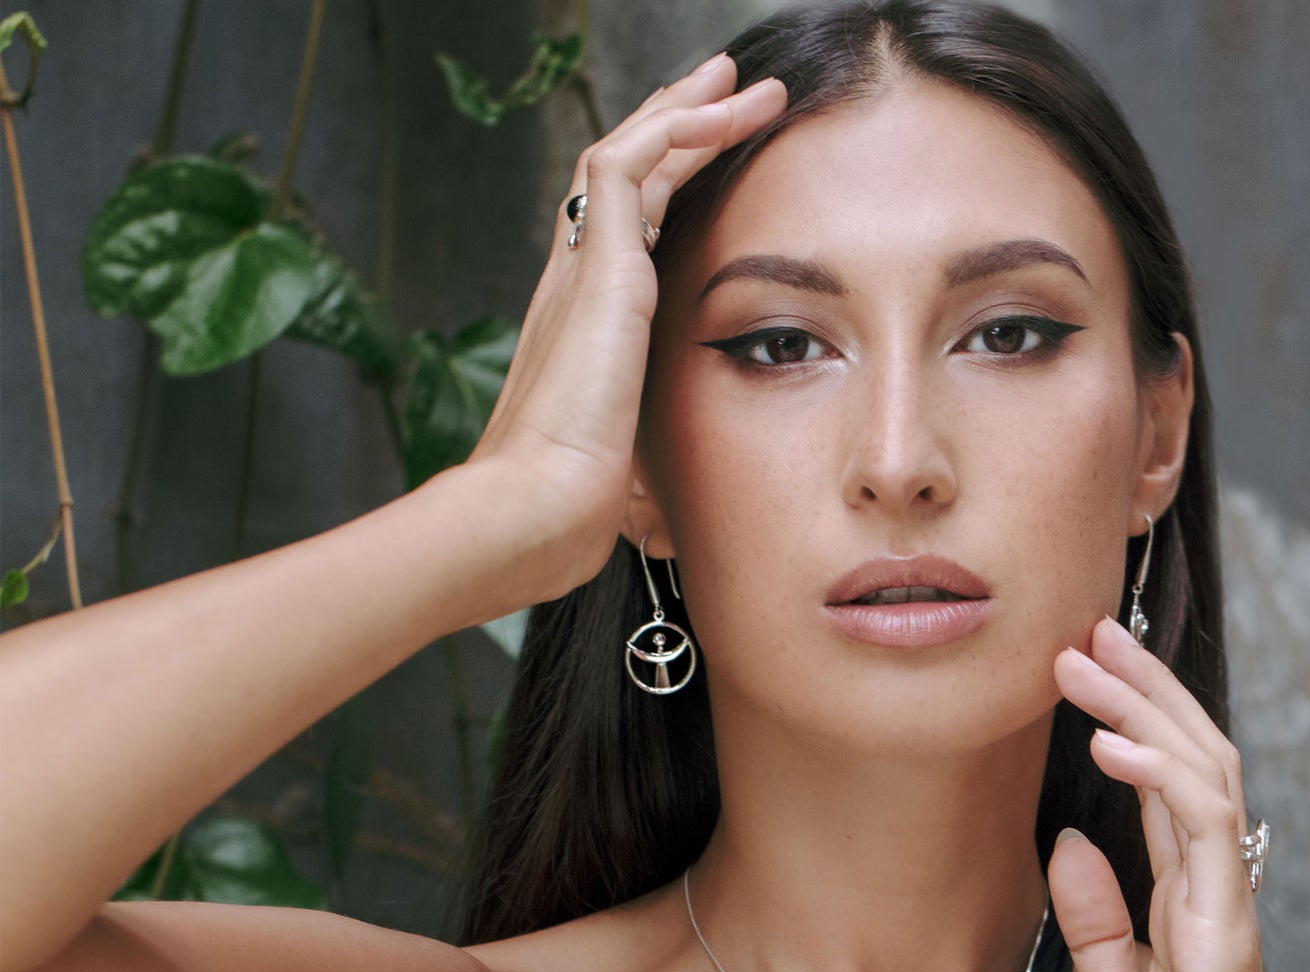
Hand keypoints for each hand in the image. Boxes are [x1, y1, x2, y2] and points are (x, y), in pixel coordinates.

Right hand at [464, 53, 786, 606]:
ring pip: (628, 156)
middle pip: (622, 180)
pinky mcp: (596, 270)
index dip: (665, 190)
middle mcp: (572, 286)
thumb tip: (662, 511)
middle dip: (675, 128)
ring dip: (689, 113)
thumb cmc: (567, 509)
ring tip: (742, 83)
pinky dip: (676, 130)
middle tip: (724, 88)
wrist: (530, 512)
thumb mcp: (617, 472)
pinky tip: (723, 114)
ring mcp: (578, 273)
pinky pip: (629, 163)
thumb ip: (635, 461)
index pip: (622, 234)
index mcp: (580, 330)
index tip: (708, 161)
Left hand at [1046, 614, 1296, 971]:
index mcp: (1180, 903)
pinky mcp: (1224, 936)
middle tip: (1087, 632)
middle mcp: (1209, 891)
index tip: (1081, 670)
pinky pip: (1198, 834)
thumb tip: (1069, 840)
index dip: (1129, 722)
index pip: (1163, 786)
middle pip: (1189, 759)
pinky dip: (1158, 780)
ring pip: (1201, 774)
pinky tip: (1111, 746)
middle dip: (1140, 690)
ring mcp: (1223, 907)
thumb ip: (1096, 917)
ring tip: (1086, 660)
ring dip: (1143, 710)